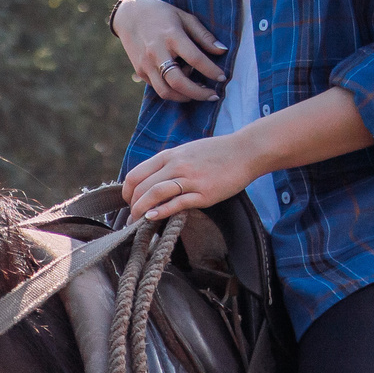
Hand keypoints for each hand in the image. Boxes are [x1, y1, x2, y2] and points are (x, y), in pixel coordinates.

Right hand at [114, 0, 225, 102]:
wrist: (129, 15)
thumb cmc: (162, 15)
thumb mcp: (185, 18)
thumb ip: (204, 36)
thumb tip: (223, 51)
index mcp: (171, 36)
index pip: (195, 59)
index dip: (212, 71)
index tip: (223, 77)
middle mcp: (157, 52)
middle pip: (178, 82)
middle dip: (199, 93)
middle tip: (213, 96)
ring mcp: (146, 63)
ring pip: (166, 91)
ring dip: (185, 97)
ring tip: (198, 93)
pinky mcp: (140, 70)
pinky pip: (158, 87)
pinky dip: (173, 91)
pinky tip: (183, 85)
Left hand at [121, 133, 265, 221]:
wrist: (246, 151)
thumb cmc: (215, 152)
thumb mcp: (185, 152)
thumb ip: (167, 164)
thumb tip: (150, 180)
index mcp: (168, 156)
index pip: (135, 175)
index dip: (127, 192)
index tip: (129, 201)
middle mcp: (176, 166)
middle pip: (141, 186)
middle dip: (132, 204)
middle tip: (131, 217)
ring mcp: (190, 179)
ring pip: (155, 193)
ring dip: (141, 209)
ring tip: (137, 221)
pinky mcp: (205, 193)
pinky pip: (178, 203)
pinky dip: (162, 211)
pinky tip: (153, 218)